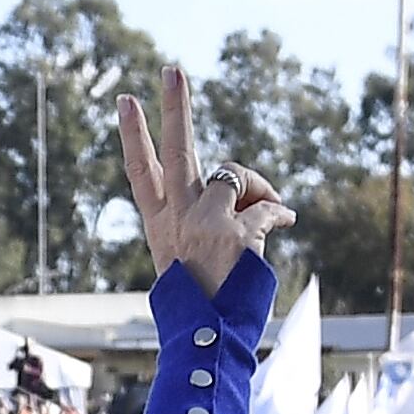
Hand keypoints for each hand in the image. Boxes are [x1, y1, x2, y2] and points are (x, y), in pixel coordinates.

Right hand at [113, 62, 287, 298]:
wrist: (207, 344)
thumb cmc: (203, 306)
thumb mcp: (189, 260)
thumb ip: (204, 222)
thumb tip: (248, 196)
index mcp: (161, 225)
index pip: (141, 172)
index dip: (134, 135)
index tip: (126, 100)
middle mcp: (178, 219)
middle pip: (176, 151)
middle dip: (174, 107)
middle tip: (172, 70)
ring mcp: (206, 224)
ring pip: (235, 176)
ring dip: (257, 188)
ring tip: (270, 209)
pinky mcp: (238, 235)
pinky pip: (268, 208)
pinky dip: (281, 212)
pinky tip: (287, 222)